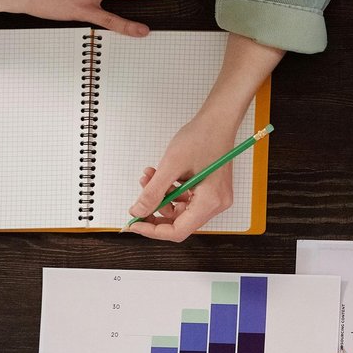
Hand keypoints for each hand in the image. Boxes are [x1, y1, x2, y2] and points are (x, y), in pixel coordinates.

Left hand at [127, 108, 241, 239]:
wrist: (217, 121)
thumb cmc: (201, 137)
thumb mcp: (171, 166)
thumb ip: (153, 192)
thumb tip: (138, 211)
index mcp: (210, 201)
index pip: (178, 231)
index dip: (153, 230)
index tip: (135, 223)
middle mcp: (216, 204)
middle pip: (180, 222)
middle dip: (156, 209)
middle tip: (138, 200)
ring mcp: (214, 198)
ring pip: (180, 210)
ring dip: (161, 196)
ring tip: (150, 177)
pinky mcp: (210, 190)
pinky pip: (186, 198)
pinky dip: (171, 189)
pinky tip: (161, 175)